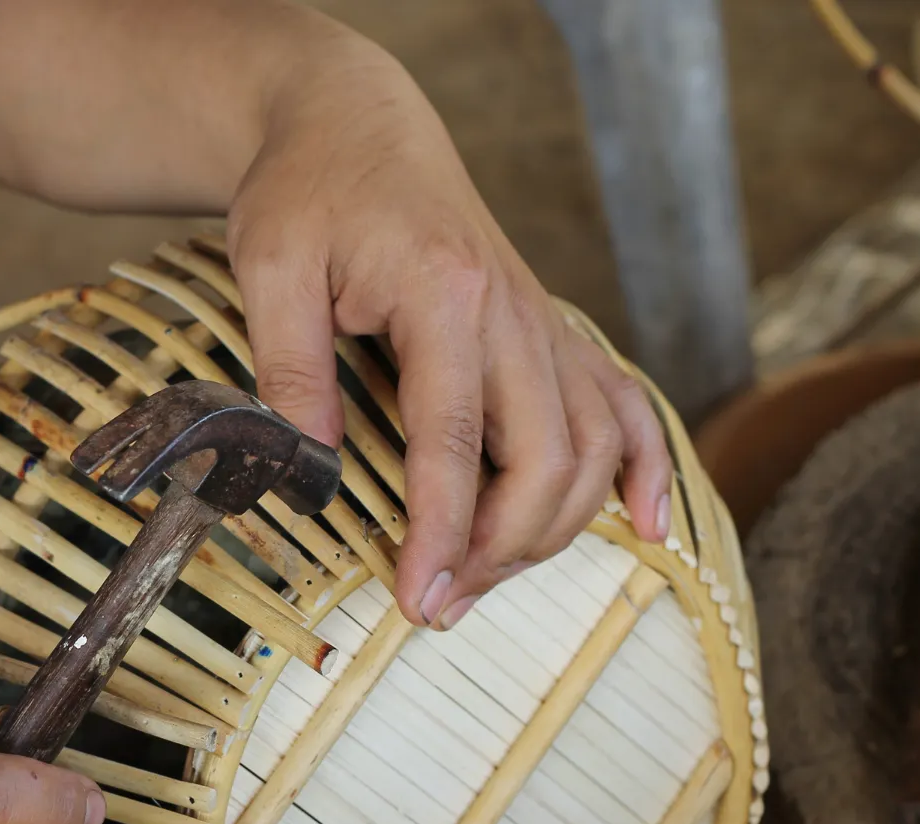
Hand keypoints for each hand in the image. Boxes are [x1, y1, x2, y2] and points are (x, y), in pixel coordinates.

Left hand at [228, 40, 672, 629]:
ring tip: (487, 579)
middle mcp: (515, 311)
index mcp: (445, 295)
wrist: (356, 125)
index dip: (442, 531)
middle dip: (501, 549)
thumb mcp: (271, 265)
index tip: (418, 595)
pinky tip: (648, 524)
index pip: (454, 441)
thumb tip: (311, 462)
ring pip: (590, 444)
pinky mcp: (548, 330)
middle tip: (441, 604)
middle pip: (546, 457)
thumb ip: (291, 365)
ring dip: (553, 528)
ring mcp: (542, 321)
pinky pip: (621, 402)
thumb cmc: (310, 190)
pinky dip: (644, 467)